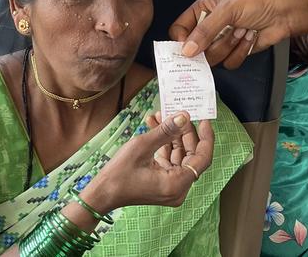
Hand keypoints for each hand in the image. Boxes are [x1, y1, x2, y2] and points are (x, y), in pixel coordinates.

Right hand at [82, 112, 213, 211]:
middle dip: (183, 133)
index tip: (204, 120)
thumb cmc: (119, 173)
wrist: (101, 194)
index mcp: (177, 183)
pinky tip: (154, 127)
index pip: (202, 158)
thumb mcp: (142, 146)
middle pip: (191, 156)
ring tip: (160, 115)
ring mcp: (171, 188)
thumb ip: (166, 130)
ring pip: (180, 157)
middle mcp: (178, 189)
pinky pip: (170, 162)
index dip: (206, 137)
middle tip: (177, 113)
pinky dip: (164, 146)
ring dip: (171, 136)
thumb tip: (184, 116)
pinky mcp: (163, 184)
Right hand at [168, 0, 292, 67]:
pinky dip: (241, 52)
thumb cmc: (256, 4)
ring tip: (242, 31)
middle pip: (195, 50)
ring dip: (230, 46)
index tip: (189, 48)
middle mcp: (208, 27)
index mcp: (201, 11)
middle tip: (226, 34)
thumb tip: (186, 51)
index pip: (179, 30)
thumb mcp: (227, 11)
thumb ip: (205, 31)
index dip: (182, 41)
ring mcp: (221, 41)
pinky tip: (250, 38)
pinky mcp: (234, 53)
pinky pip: (229, 63)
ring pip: (213, 58)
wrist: (282, 14)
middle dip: (213, 44)